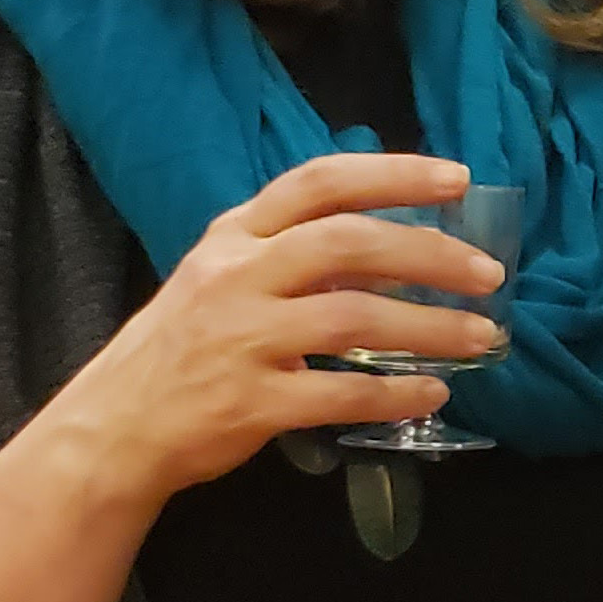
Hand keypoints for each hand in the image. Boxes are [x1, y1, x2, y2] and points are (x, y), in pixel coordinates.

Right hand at [48, 151, 506, 508]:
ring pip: (356, 317)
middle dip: (430, 252)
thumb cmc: (181, 349)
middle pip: (349, 243)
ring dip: (431, 327)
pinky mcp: (251, 402)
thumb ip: (300, 262)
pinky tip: (432, 395)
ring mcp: (242, 338)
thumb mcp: (226, 283)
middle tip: (489, 273)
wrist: (113, 428)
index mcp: (234, 235)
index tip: (457, 179)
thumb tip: (400, 257)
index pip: (320, 181)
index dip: (393, 173)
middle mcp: (237, 275)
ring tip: (482, 338)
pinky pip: (341, 392)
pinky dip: (395, 393)